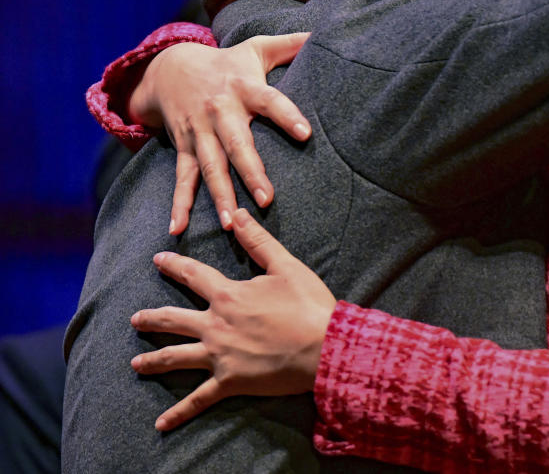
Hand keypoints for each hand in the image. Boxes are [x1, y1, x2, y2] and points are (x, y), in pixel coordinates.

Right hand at [128, 33, 312, 232]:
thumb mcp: (256, 48)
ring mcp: (199, 132)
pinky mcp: (183, 146)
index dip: (286, 115)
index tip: (305, 133)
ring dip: (218, 195)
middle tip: (267, 199)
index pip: (269, 101)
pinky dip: (179, 204)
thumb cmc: (227, 63)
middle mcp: (220, 111)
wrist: (169, 67)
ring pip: (209, 167)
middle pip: (237, 144)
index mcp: (243, 88)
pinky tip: (178, 228)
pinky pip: (182, 178)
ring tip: (230, 222)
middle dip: (250, 172)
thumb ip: (291, 44)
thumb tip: (323, 34)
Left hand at [130, 209, 335, 431]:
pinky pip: (199, 399)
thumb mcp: (286, 266)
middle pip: (174, 319)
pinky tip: (162, 423)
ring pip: (176, 357)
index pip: (193, 275)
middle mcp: (216, 325)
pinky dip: (179, 412)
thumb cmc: (308, 305)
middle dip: (152, 318)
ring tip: (136, 364)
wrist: (324, 346)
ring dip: (153, 360)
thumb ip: (258, 241)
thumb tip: (237, 214)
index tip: (158, 259)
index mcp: (228, 295)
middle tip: (134, 319)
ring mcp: (219, 355)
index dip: (174, 266)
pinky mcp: (230, 381)